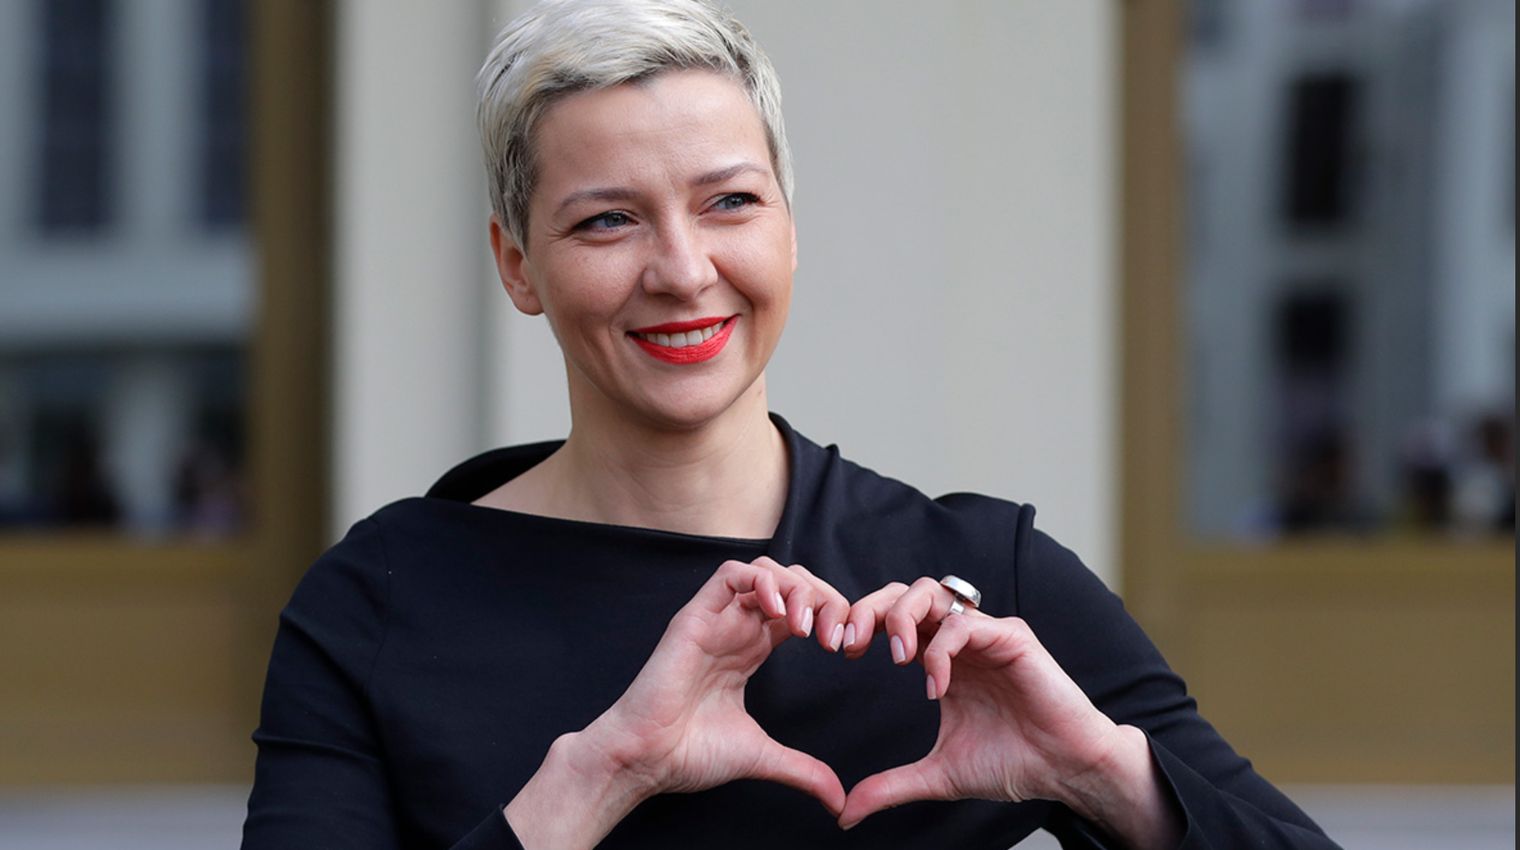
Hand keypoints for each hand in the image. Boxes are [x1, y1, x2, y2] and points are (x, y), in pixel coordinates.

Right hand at [506, 556, 849, 847]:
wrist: (648, 760)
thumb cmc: (690, 753)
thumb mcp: (762, 755)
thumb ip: (802, 769)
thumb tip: (839, 799)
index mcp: (752, 649)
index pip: (802, 608)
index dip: (831, 616)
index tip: (848, 648)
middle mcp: (737, 628)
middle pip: (792, 582)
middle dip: (823, 598)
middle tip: (835, 636)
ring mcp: (716, 619)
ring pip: (766, 570)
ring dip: (796, 588)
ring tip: (806, 627)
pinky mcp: (696, 617)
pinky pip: (731, 574)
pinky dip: (763, 582)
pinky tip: (779, 612)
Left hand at [836, 578, 1129, 829]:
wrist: (1063, 771)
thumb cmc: (1011, 763)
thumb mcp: (937, 775)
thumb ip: (890, 786)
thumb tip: (845, 814)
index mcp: (941, 658)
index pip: (893, 617)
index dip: (863, 623)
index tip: (840, 650)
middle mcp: (960, 638)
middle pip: (906, 592)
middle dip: (872, 607)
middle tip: (852, 641)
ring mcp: (986, 634)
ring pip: (934, 593)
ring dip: (904, 617)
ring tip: (896, 658)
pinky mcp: (1012, 638)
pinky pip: (966, 623)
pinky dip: (941, 650)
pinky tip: (936, 687)